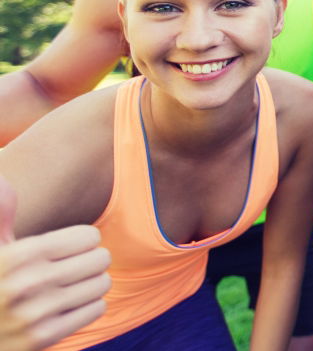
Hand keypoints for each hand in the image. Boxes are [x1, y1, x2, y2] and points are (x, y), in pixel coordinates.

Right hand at [0, 177, 110, 350]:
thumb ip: (0, 212)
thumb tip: (3, 179)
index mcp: (18, 254)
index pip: (89, 236)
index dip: (82, 241)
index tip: (65, 249)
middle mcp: (27, 283)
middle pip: (101, 258)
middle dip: (90, 261)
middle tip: (70, 269)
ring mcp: (36, 314)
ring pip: (102, 284)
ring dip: (91, 284)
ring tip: (68, 287)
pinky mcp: (43, 338)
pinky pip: (96, 309)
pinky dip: (87, 306)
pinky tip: (66, 307)